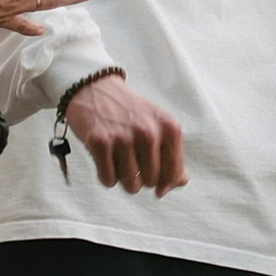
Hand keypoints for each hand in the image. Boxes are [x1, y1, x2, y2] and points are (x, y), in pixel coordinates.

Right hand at [63, 73, 186, 195]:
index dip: (165, 183)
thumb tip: (180, 183)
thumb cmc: (130, 113)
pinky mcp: (100, 143)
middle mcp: (149, 132)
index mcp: (169, 128)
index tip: (156, 179)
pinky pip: (108, 180)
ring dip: (123, 177)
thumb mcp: (159, 126)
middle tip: (131, 156)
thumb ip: (173, 155)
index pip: (174, 174)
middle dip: (141, 176)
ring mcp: (124, 138)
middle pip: (151, 182)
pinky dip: (106, 175)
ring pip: (131, 186)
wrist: (95, 89)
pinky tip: (105, 157)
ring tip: (118, 156)